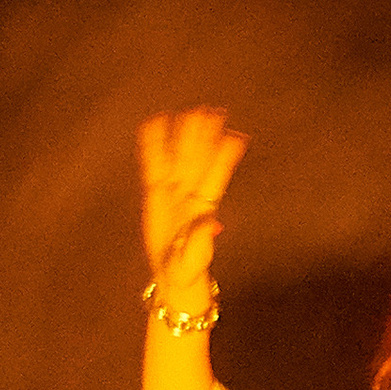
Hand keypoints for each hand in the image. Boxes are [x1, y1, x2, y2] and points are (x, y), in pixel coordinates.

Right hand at [138, 108, 245, 306]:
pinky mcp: (155, 195)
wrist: (174, 278)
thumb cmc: (188, 272)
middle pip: (197, 160)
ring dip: (183, 136)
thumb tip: (211, 223)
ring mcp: (173, 193)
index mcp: (203, 209)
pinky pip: (153, 166)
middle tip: (212, 111)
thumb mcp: (194, 260)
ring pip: (178, 158)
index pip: (215, 177)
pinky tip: (153, 125)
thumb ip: (201, 241)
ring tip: (190, 111)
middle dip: (204, 137)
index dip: (224, 158)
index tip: (238, 137)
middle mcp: (190, 196)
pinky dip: (153, 146)